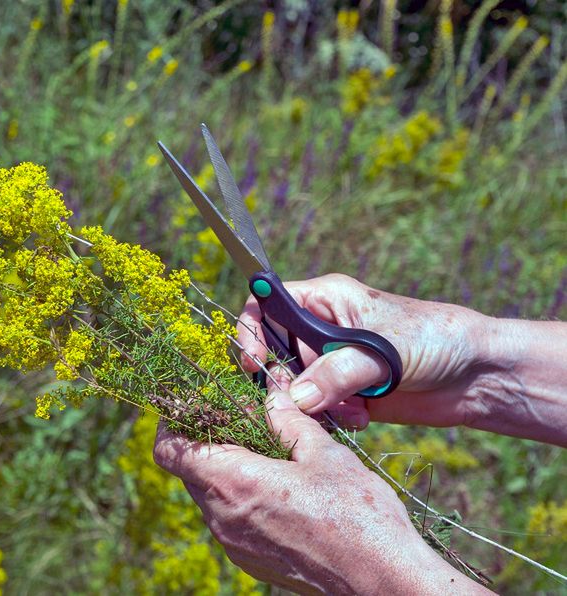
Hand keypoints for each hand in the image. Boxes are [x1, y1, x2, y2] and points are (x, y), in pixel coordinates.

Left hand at [153, 391, 487, 593]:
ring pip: (209, 496)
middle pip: (189, 471)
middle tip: (240, 422)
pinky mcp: (250, 560)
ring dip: (225, 471)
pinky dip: (240, 498)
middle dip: (206, 442)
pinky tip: (277, 489)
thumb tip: (270, 396)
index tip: (190, 409)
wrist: (382, 581)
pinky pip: (229, 520)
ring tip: (265, 454)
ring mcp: (233, 543)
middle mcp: (222, 517)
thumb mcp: (323, 454)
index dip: (171, 426)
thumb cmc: (357, 516)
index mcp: (233, 483)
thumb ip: (288, 421)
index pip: (170, 451)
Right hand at [237, 273, 492, 428]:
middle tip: (303, 401)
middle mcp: (319, 330)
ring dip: (311, 405)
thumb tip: (295, 399)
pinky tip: (360, 419)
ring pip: (291, 388)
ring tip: (347, 411)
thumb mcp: (382, 351)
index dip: (251, 332)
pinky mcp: (343, 394)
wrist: (477, 376)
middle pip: (272, 354)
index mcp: (323, 300)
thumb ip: (335, 373)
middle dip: (284, 382)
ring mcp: (329, 363)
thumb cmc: (434, 339)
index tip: (254, 363)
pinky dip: (330, 419)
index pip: (266, 305)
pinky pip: (315, 410)